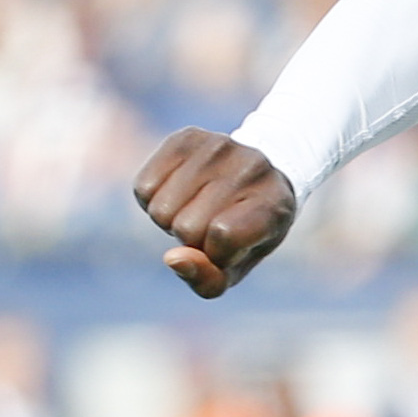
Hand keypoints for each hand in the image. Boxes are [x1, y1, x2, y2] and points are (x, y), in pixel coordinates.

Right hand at [135, 128, 297, 298]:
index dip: (216, 253)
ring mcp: (219, 147)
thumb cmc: (248, 231)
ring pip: (160, 209)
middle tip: (212, 222)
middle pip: (186, 227)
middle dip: (192, 237)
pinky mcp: (187, 137)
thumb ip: (209, 279)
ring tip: (197, 206)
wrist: (261, 175)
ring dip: (171, 218)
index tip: (230, 247)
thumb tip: (172, 258)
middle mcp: (250, 168)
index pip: (223, 235)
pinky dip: (154, 199)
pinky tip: (180, 192)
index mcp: (273, 205)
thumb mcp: (238, 265)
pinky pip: (143, 187)